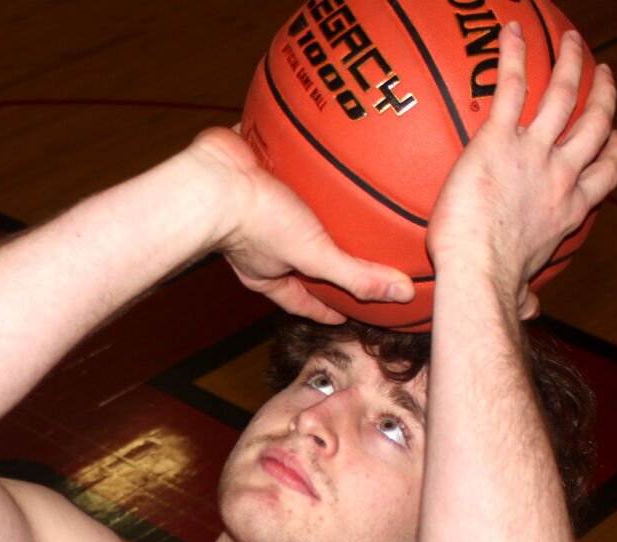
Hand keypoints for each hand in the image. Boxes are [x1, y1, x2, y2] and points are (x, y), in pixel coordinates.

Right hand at [186, 126, 413, 322]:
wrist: (215, 177)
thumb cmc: (255, 222)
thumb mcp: (314, 255)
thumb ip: (356, 275)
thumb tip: (401, 294)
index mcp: (267, 273)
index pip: (302, 300)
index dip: (326, 308)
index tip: (347, 312)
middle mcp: (258, 244)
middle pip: (296, 257)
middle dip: (321, 258)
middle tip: (349, 257)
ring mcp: (253, 206)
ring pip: (291, 212)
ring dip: (314, 208)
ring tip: (342, 202)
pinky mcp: (253, 170)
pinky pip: (281, 168)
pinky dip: (300, 163)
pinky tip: (321, 153)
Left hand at [427, 24, 616, 314]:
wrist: (478, 273)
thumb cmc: (493, 287)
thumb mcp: (520, 290)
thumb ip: (527, 294)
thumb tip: (531, 309)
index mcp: (569, 210)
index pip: (604, 172)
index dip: (612, 149)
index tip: (613, 136)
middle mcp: (561, 175)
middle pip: (594, 125)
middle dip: (604, 96)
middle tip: (604, 74)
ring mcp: (534, 154)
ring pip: (564, 96)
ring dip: (572, 64)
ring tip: (573, 41)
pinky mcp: (499, 140)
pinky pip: (511, 87)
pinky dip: (514, 56)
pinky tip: (512, 31)